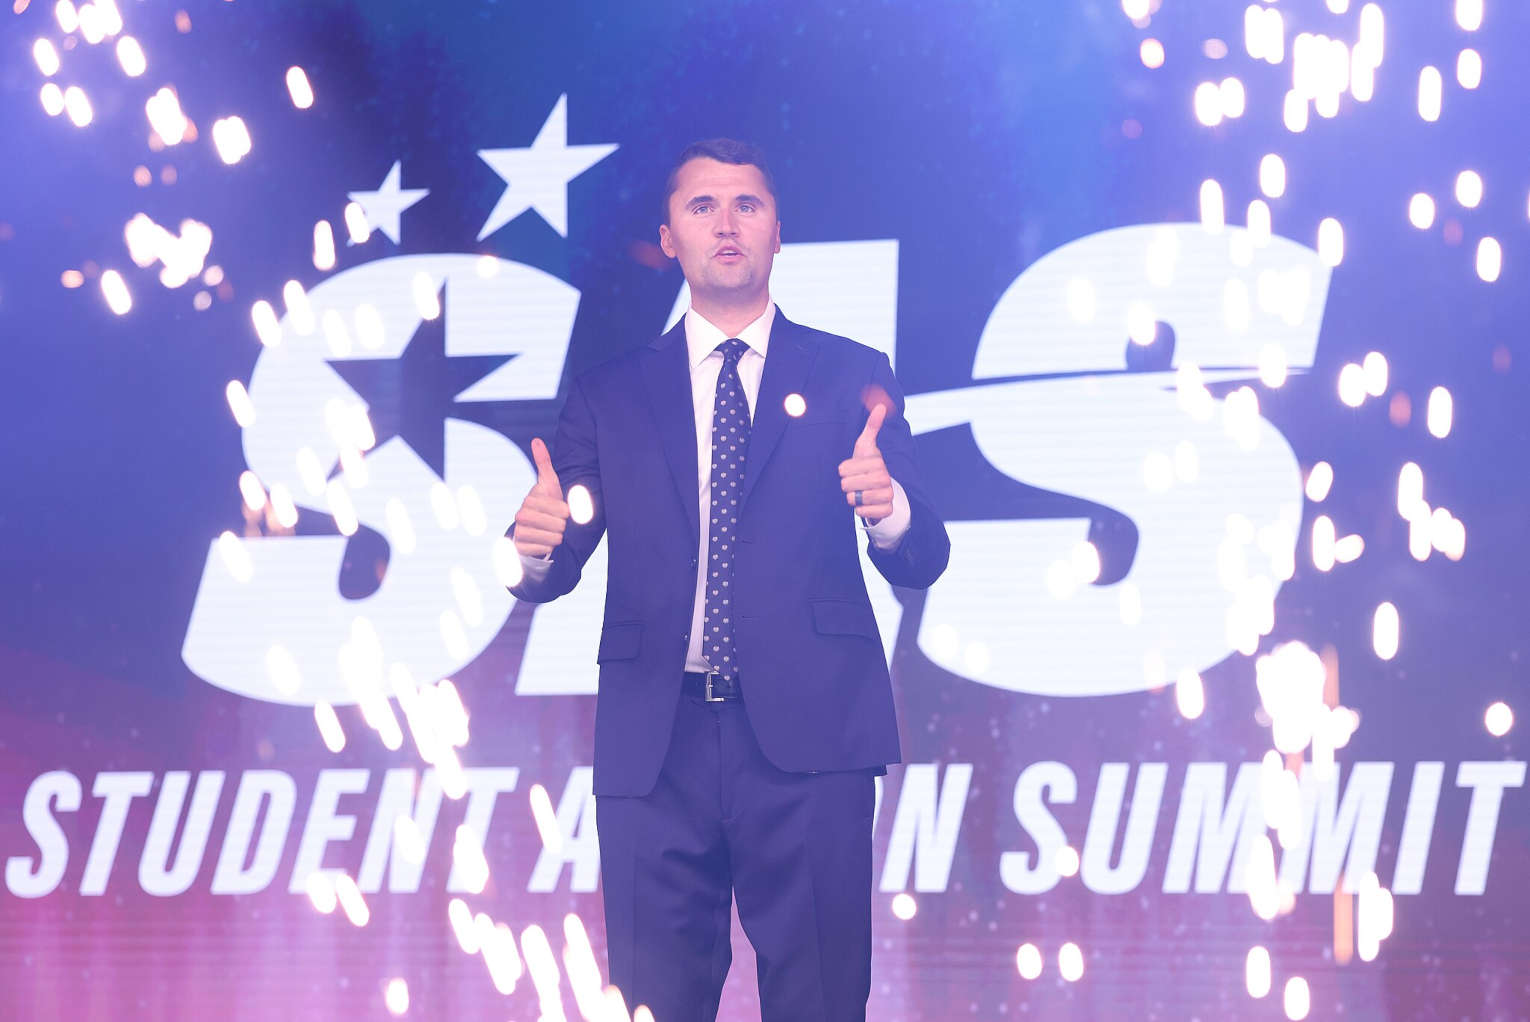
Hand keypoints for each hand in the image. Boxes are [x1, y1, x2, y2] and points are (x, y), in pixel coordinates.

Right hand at [511, 437, 570, 557]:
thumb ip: (544, 463)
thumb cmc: (547, 505)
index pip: (562, 510)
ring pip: (552, 538)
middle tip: (557, 523)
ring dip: (557, 537)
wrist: (536, 529)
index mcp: (530, 500)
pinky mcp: (520, 547)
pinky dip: (548, 547)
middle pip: (558, 525)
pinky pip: (543, 549)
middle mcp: (521, 515)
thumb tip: (536, 440)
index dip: (566, 512)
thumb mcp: (549, 484)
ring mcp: (519, 532)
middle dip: (562, 525)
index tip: (562, 512)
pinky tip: (544, 542)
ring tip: (552, 532)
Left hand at [838, 403, 894, 522]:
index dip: (843, 470)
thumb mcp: (866, 446)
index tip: (850, 469)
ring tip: (859, 492)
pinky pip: (862, 512)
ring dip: (852, 497)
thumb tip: (881, 405)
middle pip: (847, 485)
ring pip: (854, 499)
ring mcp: (888, 495)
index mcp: (878, 462)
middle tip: (854, 482)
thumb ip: (872, 427)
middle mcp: (885, 478)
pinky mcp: (886, 510)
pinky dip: (859, 509)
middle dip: (846, 485)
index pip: (844, 469)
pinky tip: (864, 504)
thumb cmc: (867, 465)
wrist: (879, 489)